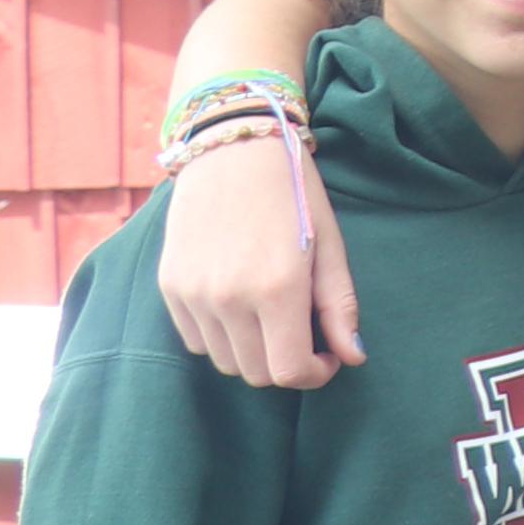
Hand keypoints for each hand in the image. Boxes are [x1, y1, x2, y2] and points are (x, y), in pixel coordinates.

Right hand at [157, 121, 358, 389]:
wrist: (233, 150)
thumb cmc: (294, 194)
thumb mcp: (328, 246)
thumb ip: (338, 306)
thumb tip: (354, 356)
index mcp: (277, 289)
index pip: (290, 371)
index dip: (315, 374)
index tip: (329, 356)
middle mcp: (228, 299)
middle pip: (256, 373)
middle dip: (286, 363)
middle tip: (305, 333)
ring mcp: (193, 295)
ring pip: (224, 361)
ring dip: (252, 351)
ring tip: (272, 313)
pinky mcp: (169, 287)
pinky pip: (196, 339)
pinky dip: (221, 336)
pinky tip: (240, 303)